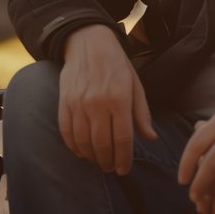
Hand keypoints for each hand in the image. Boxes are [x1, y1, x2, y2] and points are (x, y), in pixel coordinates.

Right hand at [58, 24, 156, 174]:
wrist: (89, 44)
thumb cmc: (117, 66)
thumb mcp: (136, 85)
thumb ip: (142, 113)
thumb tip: (150, 138)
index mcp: (119, 99)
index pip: (123, 137)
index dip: (124, 157)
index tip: (125, 169)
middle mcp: (98, 104)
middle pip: (102, 143)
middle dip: (108, 161)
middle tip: (112, 169)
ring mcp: (78, 104)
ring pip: (83, 141)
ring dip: (91, 157)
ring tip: (99, 163)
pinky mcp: (64, 103)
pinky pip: (67, 132)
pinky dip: (74, 147)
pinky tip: (81, 153)